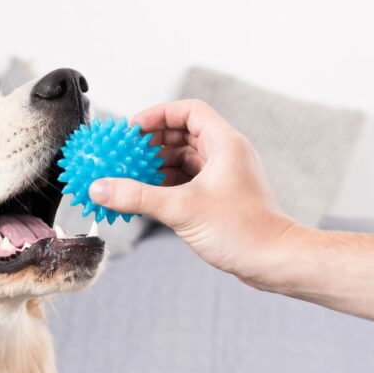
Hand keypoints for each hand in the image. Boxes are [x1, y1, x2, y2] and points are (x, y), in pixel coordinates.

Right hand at [89, 99, 298, 287]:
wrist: (272, 261)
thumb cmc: (243, 231)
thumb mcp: (181, 209)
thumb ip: (137, 196)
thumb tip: (102, 188)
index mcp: (224, 144)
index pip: (188, 111)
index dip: (158, 115)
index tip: (132, 129)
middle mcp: (225, 155)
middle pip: (182, 133)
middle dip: (151, 143)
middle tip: (125, 153)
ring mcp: (223, 176)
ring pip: (183, 158)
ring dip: (156, 165)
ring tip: (130, 175)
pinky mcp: (219, 196)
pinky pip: (187, 180)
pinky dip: (166, 184)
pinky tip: (146, 196)